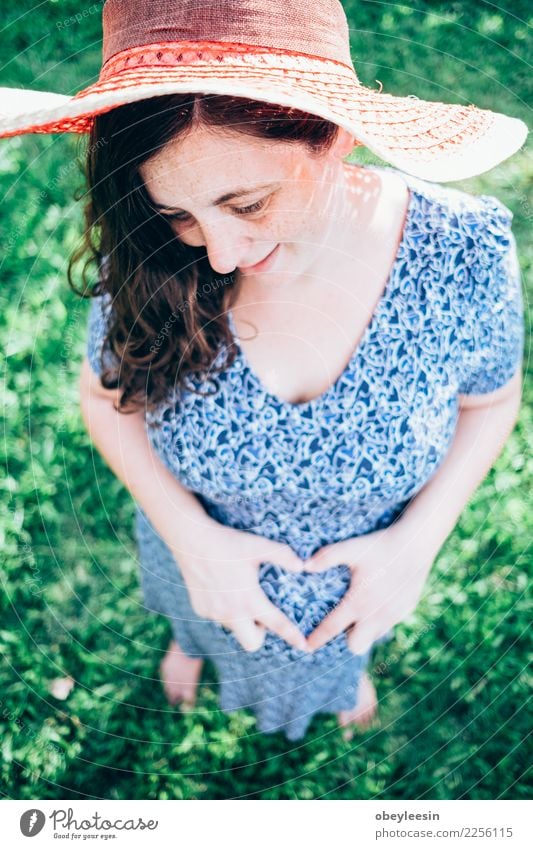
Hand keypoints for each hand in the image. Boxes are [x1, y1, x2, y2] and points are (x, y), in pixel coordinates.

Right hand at [172, 518, 308, 653]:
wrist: (192, 541)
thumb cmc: (228, 543)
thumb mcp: (258, 546)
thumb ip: (282, 555)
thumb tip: (303, 565)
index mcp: (249, 599)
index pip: (276, 624)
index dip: (292, 636)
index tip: (304, 646)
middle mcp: (231, 612)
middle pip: (252, 643)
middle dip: (260, 634)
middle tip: (260, 613)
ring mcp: (213, 613)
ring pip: (234, 628)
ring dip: (241, 619)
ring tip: (239, 594)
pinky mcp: (200, 609)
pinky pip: (218, 618)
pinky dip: (225, 611)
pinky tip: (222, 589)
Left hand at [303, 523, 434, 654]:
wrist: (416, 544)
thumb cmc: (381, 545)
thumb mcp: (352, 548)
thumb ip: (327, 556)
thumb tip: (304, 566)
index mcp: (359, 601)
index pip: (332, 627)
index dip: (317, 639)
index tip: (306, 647)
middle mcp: (376, 614)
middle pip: (356, 645)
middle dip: (347, 638)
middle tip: (344, 621)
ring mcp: (393, 615)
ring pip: (374, 636)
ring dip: (365, 629)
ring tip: (361, 609)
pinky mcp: (406, 611)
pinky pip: (388, 625)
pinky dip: (379, 619)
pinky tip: (379, 600)